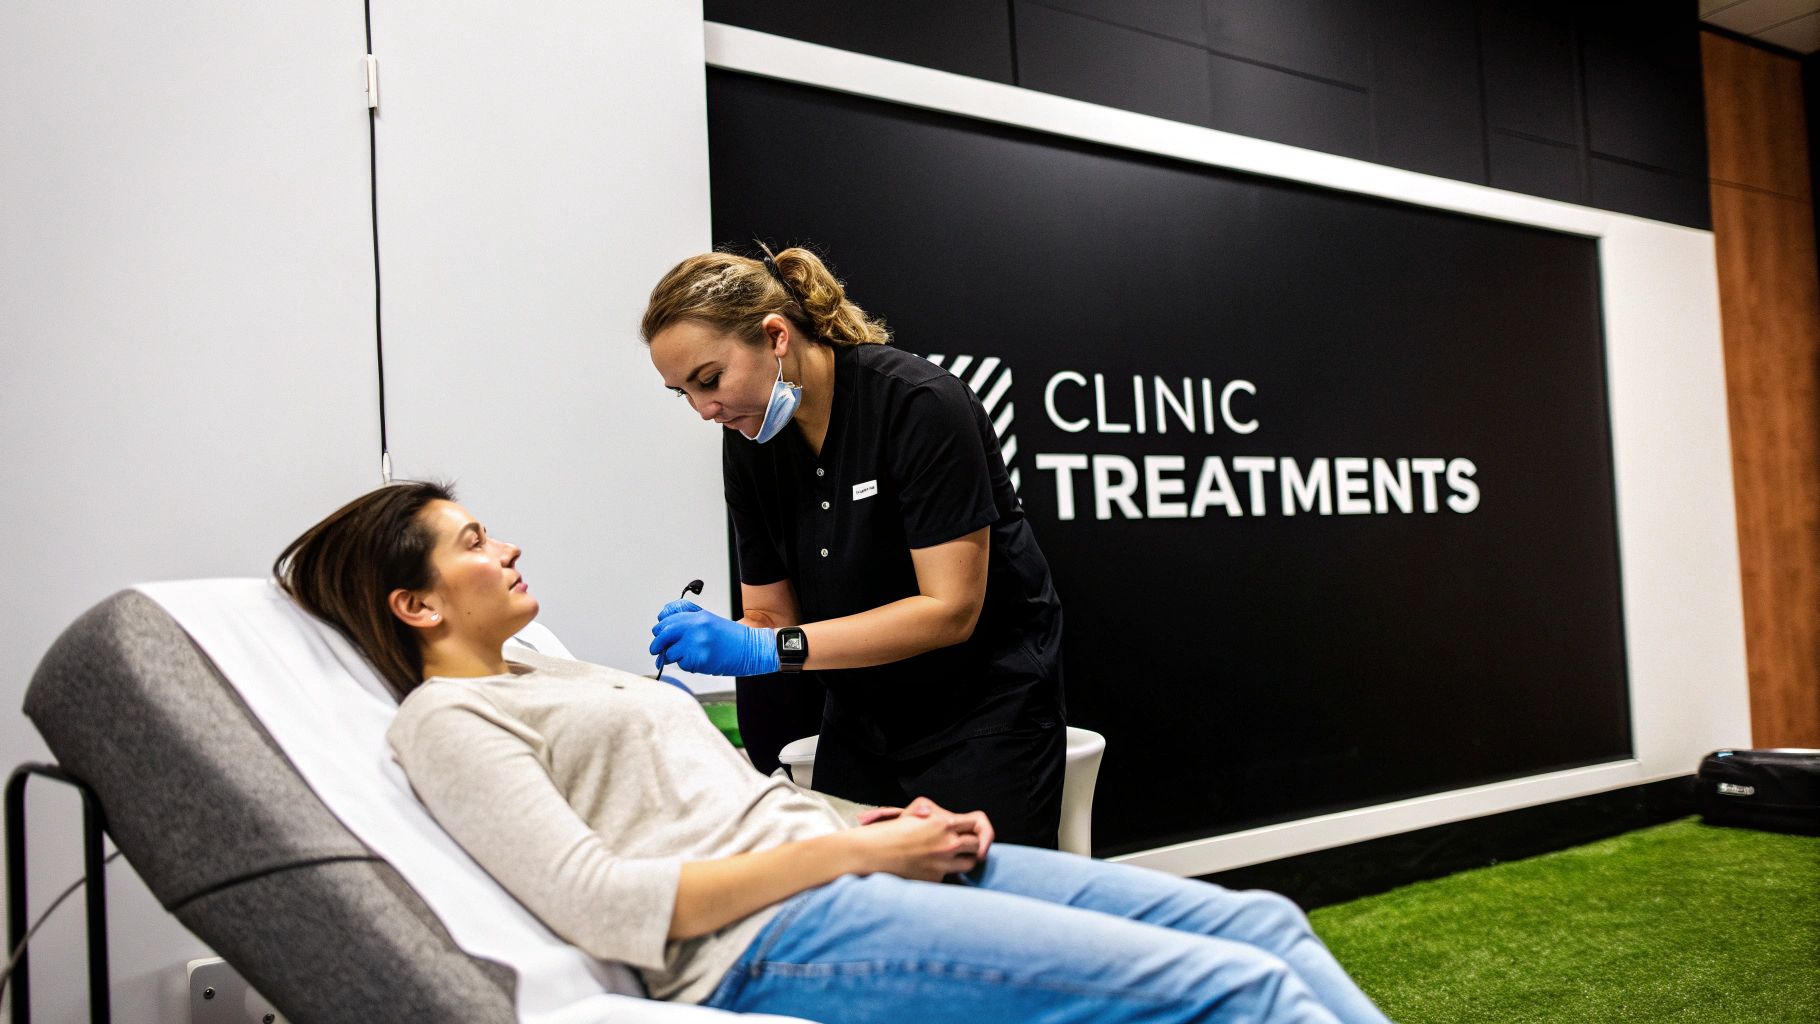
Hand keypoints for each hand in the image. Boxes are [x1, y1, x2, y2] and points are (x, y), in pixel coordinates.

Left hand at [649, 604, 777, 675]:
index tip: (658, 634)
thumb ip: (690, 619)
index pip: (669, 618)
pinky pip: (683, 665)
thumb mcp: (710, 620)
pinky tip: (700, 662)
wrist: (752, 649)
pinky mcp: (699, 659)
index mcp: (698, 616)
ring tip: (687, 657)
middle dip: (657, 644)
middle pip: (664, 634)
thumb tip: (666, 623)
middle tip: (655, 651)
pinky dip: (687, 666)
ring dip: (673, 657)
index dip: (660, 627)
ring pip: (671, 652)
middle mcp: (695, 627)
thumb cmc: (732, 637)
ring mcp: (697, 644)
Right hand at [847, 797, 994, 879]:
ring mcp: (942, 863)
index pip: (978, 822)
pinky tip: (926, 867)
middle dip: (973, 847)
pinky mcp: (934, 879)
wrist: (871, 854)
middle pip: (978, 847)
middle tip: (963, 848)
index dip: (981, 828)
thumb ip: (935, 815)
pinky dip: (942, 872)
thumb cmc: (889, 831)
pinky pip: (948, 876)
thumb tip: (949, 820)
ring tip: (948, 858)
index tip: (977, 835)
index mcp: (943, 823)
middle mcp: (947, 844)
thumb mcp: (913, 813)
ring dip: (963, 861)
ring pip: (969, 865)